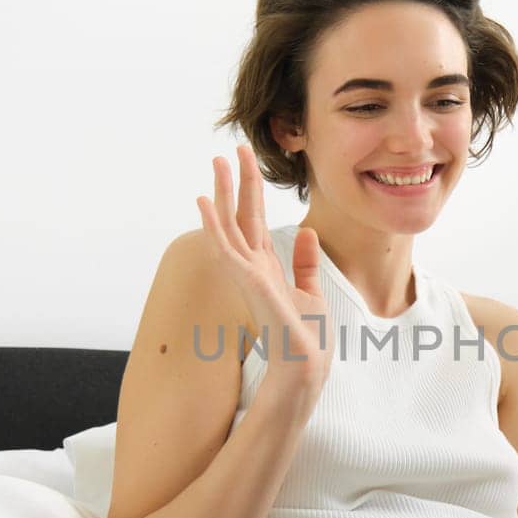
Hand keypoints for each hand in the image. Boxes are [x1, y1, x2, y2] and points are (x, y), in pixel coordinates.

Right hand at [196, 143, 334, 396]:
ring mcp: (246, 274)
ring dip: (222, 193)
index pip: (255, 221)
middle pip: (241, 216)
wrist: (304, 366)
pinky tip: (205, 201)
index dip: (251, 190)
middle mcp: (252, 267)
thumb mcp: (311, 290)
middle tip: (227, 151)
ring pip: (229, 225)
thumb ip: (306, 262)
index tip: (247, 163)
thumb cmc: (306, 337)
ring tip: (216, 162)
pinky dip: (214, 224)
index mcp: (266, 267)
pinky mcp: (247, 281)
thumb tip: (308, 231)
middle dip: (236, 182)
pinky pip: (226, 246)